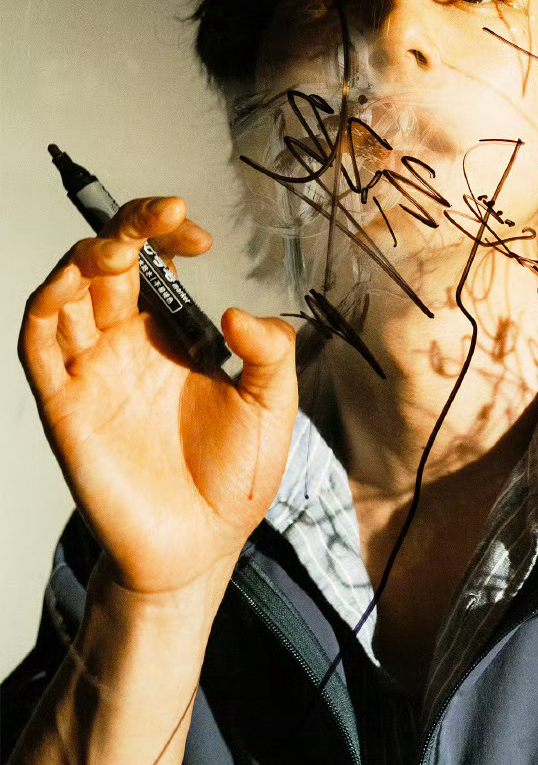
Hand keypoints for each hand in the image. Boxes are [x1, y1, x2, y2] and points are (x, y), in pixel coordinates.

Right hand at [19, 197, 297, 596]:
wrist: (201, 548)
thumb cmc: (234, 480)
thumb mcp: (272, 410)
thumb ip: (271, 356)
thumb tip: (241, 312)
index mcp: (172, 339)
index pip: (155, 265)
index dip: (165, 236)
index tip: (197, 234)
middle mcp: (126, 347)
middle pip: (107, 266)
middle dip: (128, 228)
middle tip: (163, 215)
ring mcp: (92, 374)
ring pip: (65, 295)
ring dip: (82, 259)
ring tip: (119, 248)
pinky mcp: (65, 406)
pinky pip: (38, 346)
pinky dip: (45, 307)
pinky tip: (71, 285)